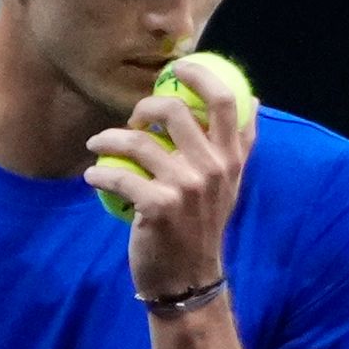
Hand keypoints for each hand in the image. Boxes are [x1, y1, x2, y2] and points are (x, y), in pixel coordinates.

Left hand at [84, 61, 258, 298]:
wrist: (189, 279)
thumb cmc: (204, 226)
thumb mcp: (231, 185)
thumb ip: (240, 145)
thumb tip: (255, 101)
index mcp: (230, 158)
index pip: (224, 100)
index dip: (199, 74)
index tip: (177, 69)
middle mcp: (212, 167)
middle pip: (174, 109)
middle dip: (144, 106)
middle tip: (133, 120)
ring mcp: (185, 186)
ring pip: (137, 141)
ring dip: (108, 139)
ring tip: (99, 145)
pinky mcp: (158, 206)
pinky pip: (118, 175)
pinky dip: (99, 174)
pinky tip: (93, 177)